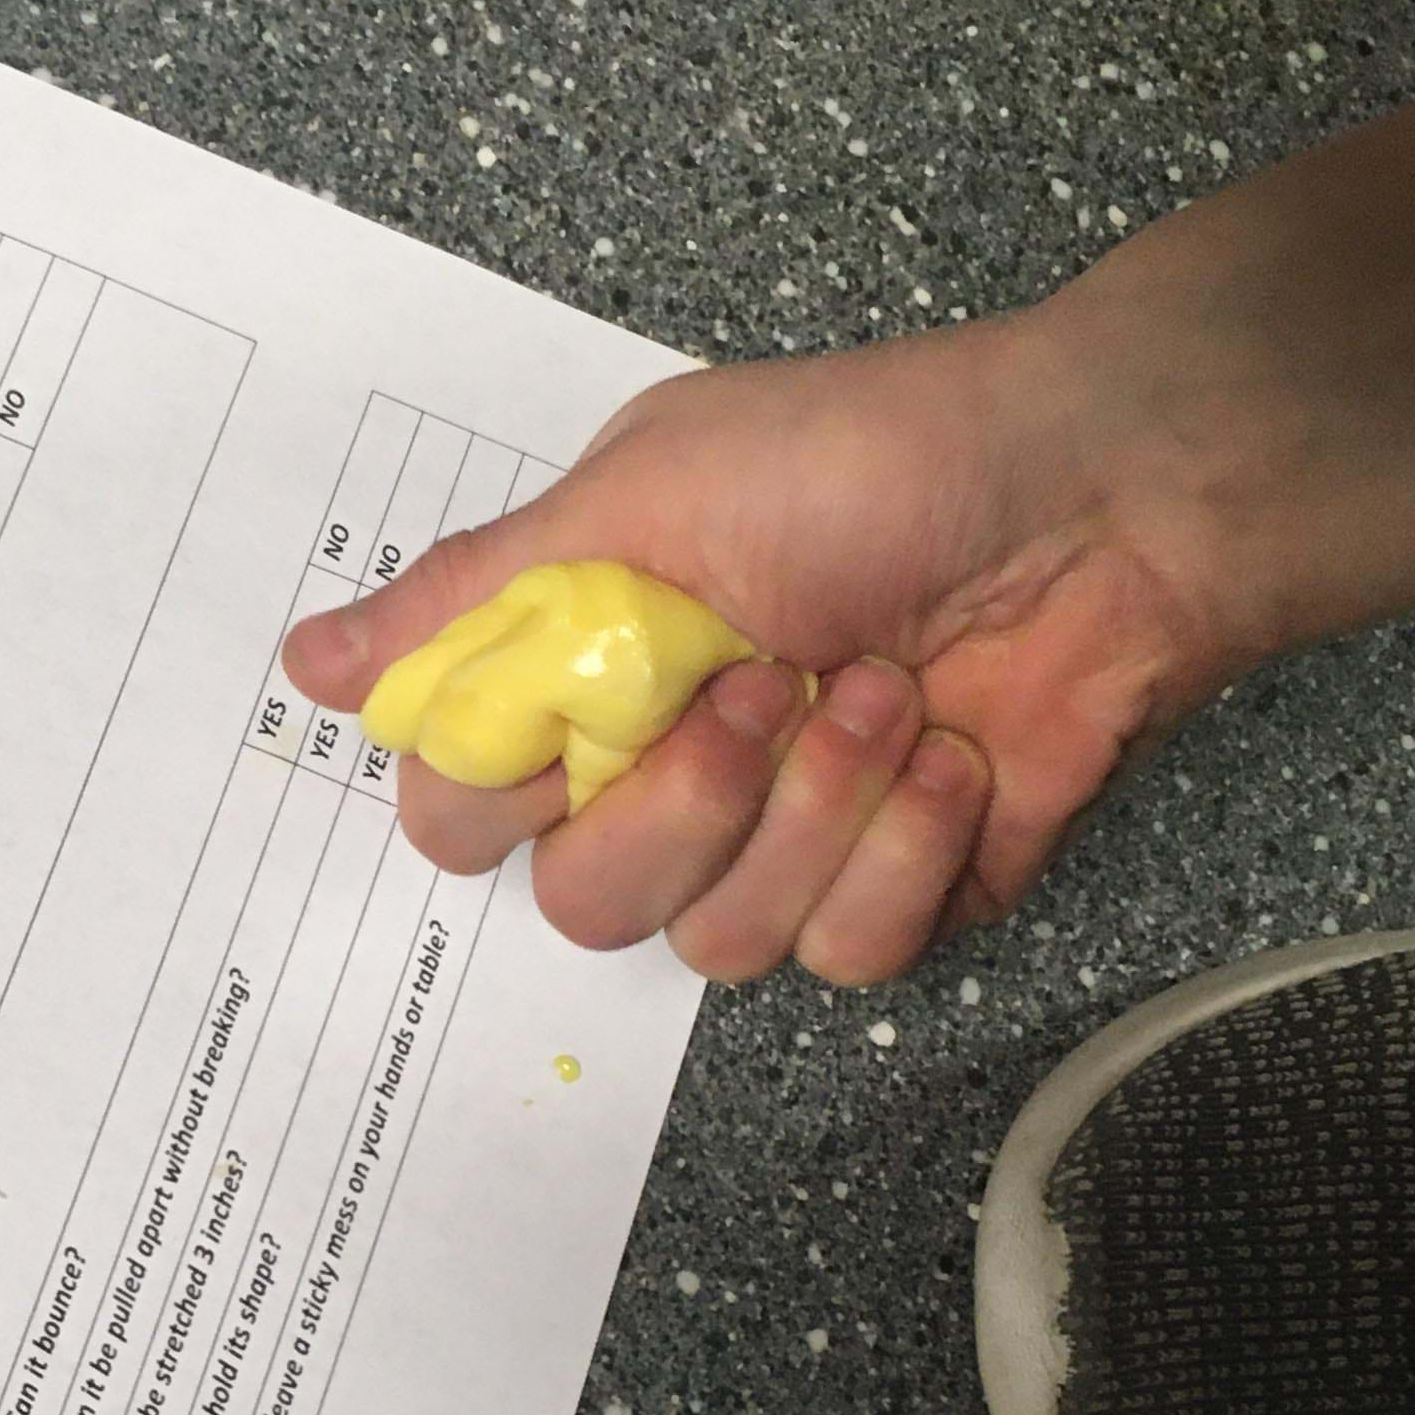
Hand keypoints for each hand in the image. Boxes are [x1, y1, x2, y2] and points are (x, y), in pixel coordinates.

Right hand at [284, 306, 1240, 983]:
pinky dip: (908, 854)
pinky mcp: (905, 890)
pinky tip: (956, 755)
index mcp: (589, 667)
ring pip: (718, 943)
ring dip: (815, 813)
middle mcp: (671, 765)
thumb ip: (475, 599)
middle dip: (681, 805)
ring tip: (890, 691)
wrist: (1110, 493)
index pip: (459, 808)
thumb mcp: (645, 492)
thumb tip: (304, 665)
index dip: (497, 793)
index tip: (573, 710)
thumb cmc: (877, 458)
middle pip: (584, 903)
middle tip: (761, 684)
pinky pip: (850, 955)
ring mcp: (788, 836)